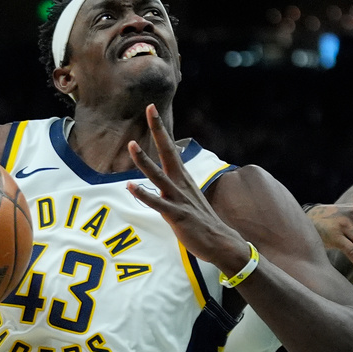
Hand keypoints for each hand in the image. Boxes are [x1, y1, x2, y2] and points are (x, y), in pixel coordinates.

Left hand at [126, 104, 247, 270]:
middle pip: (168, 152)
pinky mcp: (177, 215)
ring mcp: (179, 199)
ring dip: (144, 161)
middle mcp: (181, 184)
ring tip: (131, 144)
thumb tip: (167, 179)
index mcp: (184, 178)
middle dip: (158, 131)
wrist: (221, 242)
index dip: (160, 130)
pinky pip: (158, 203)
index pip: (171, 149)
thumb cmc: (203, 222)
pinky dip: (144, 194)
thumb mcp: (188, 198)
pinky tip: (131, 186)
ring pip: (159, 175)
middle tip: (149, 109)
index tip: (151, 110)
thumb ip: (176, 187)